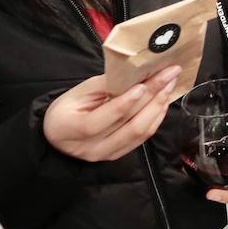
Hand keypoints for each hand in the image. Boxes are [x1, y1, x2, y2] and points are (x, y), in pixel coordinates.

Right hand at [43, 65, 181, 161]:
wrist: (57, 136)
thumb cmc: (66, 109)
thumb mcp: (76, 93)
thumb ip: (104, 85)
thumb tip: (135, 72)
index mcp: (72, 129)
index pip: (102, 119)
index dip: (124, 103)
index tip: (143, 85)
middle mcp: (91, 148)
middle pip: (128, 125)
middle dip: (152, 97)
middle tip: (169, 74)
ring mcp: (107, 154)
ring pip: (140, 133)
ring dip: (159, 107)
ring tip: (170, 85)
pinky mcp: (118, 155)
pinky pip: (142, 138)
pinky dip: (156, 118)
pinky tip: (163, 101)